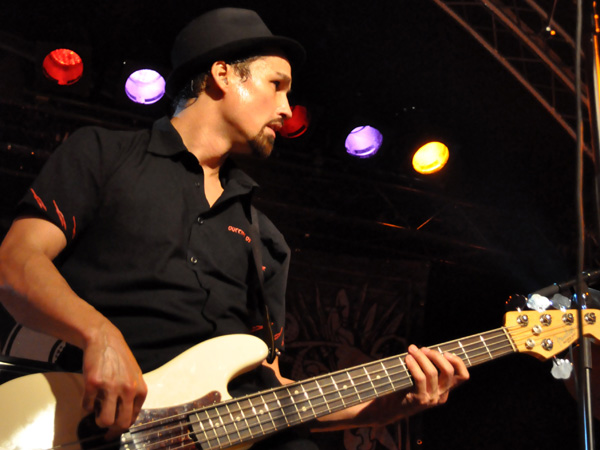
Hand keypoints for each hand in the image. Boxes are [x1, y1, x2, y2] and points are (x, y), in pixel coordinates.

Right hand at [81, 323, 146, 437]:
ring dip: (98, 420)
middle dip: (111, 430)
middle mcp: (128, 390)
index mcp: (140, 389)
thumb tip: (126, 417)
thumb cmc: (119, 359)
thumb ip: (133, 395)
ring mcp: (111, 387)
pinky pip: (87, 406)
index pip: (133, 418)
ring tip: (97, 411)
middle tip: (104, 428)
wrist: (104, 339)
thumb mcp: (134, 376)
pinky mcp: (93, 384)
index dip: (122, 428)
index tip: (114, 431)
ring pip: (105, 420)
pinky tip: (89, 396)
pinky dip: (87, 405)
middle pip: (121, 423)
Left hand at [399, 344, 468, 414]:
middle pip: (449, 371)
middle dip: (436, 356)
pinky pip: (420, 378)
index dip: (458, 362)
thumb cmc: (406, 387)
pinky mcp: (420, 399)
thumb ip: (428, 367)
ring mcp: (432, 398)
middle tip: (423, 349)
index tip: (445, 352)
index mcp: (446, 389)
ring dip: (421, 357)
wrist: (392, 407)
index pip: (463, 376)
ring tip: (412, 350)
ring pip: (432, 372)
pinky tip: (408, 359)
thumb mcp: (422, 378)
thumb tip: (425, 350)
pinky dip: (414, 365)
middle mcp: (442, 395)